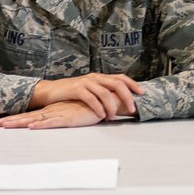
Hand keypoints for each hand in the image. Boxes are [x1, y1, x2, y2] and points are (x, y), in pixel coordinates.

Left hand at [0, 101, 103, 128]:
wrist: (105, 101)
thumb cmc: (90, 108)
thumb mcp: (73, 113)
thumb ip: (63, 116)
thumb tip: (54, 122)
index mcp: (52, 110)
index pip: (30, 115)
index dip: (14, 119)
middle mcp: (53, 111)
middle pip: (27, 117)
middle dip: (10, 121)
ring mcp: (60, 114)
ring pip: (35, 120)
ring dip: (20, 123)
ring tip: (4, 126)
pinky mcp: (70, 118)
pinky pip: (53, 122)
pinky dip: (42, 125)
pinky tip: (32, 126)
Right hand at [29, 73, 143, 120]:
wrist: (51, 91)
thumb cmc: (72, 94)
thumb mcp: (90, 91)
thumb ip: (103, 94)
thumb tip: (119, 104)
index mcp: (100, 77)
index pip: (121, 78)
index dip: (133, 85)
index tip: (142, 94)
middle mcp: (95, 77)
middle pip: (117, 84)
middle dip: (127, 97)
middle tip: (132, 109)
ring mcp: (86, 82)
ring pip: (105, 93)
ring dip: (111, 106)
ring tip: (113, 117)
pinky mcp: (76, 89)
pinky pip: (91, 98)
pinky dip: (98, 108)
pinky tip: (101, 116)